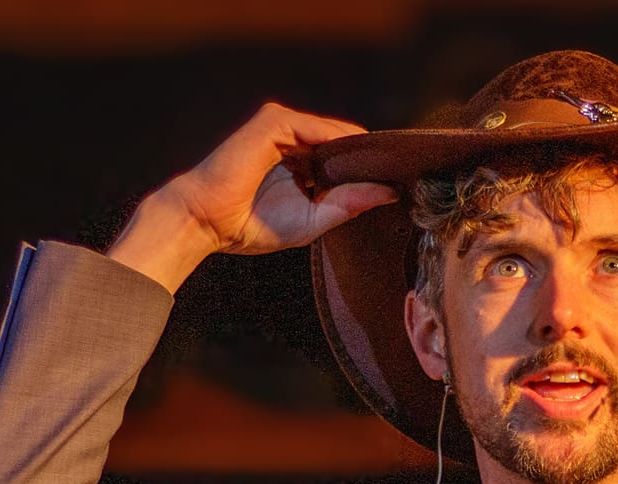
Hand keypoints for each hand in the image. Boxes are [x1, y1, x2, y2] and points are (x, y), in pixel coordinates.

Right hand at [109, 103, 397, 290]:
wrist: (206, 221)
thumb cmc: (250, 226)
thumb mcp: (313, 219)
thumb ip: (348, 204)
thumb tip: (390, 193)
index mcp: (301, 161)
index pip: (345, 157)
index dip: (372, 170)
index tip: (405, 184)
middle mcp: (293, 139)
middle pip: (346, 143)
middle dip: (373, 161)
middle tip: (410, 176)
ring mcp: (282, 126)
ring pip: (337, 135)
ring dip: (363, 153)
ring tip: (393, 171)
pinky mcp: (274, 123)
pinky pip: (320, 129)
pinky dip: (343, 144)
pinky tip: (364, 163)